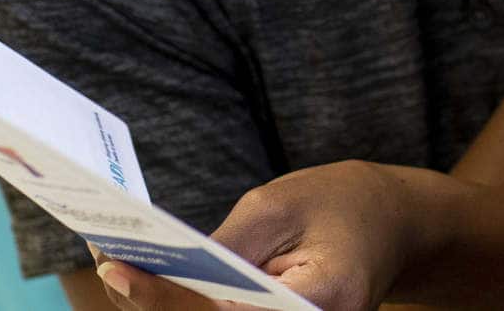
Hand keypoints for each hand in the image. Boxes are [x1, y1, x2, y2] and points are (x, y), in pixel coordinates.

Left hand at [90, 161, 417, 310]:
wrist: (392, 224)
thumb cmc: (339, 204)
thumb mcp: (282, 206)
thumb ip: (226, 247)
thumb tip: (159, 275)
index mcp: (325, 296)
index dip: (171, 298)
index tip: (120, 271)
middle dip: (160, 306)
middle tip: (111, 269)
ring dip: (171, 308)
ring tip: (125, 275)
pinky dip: (190, 309)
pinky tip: (157, 288)